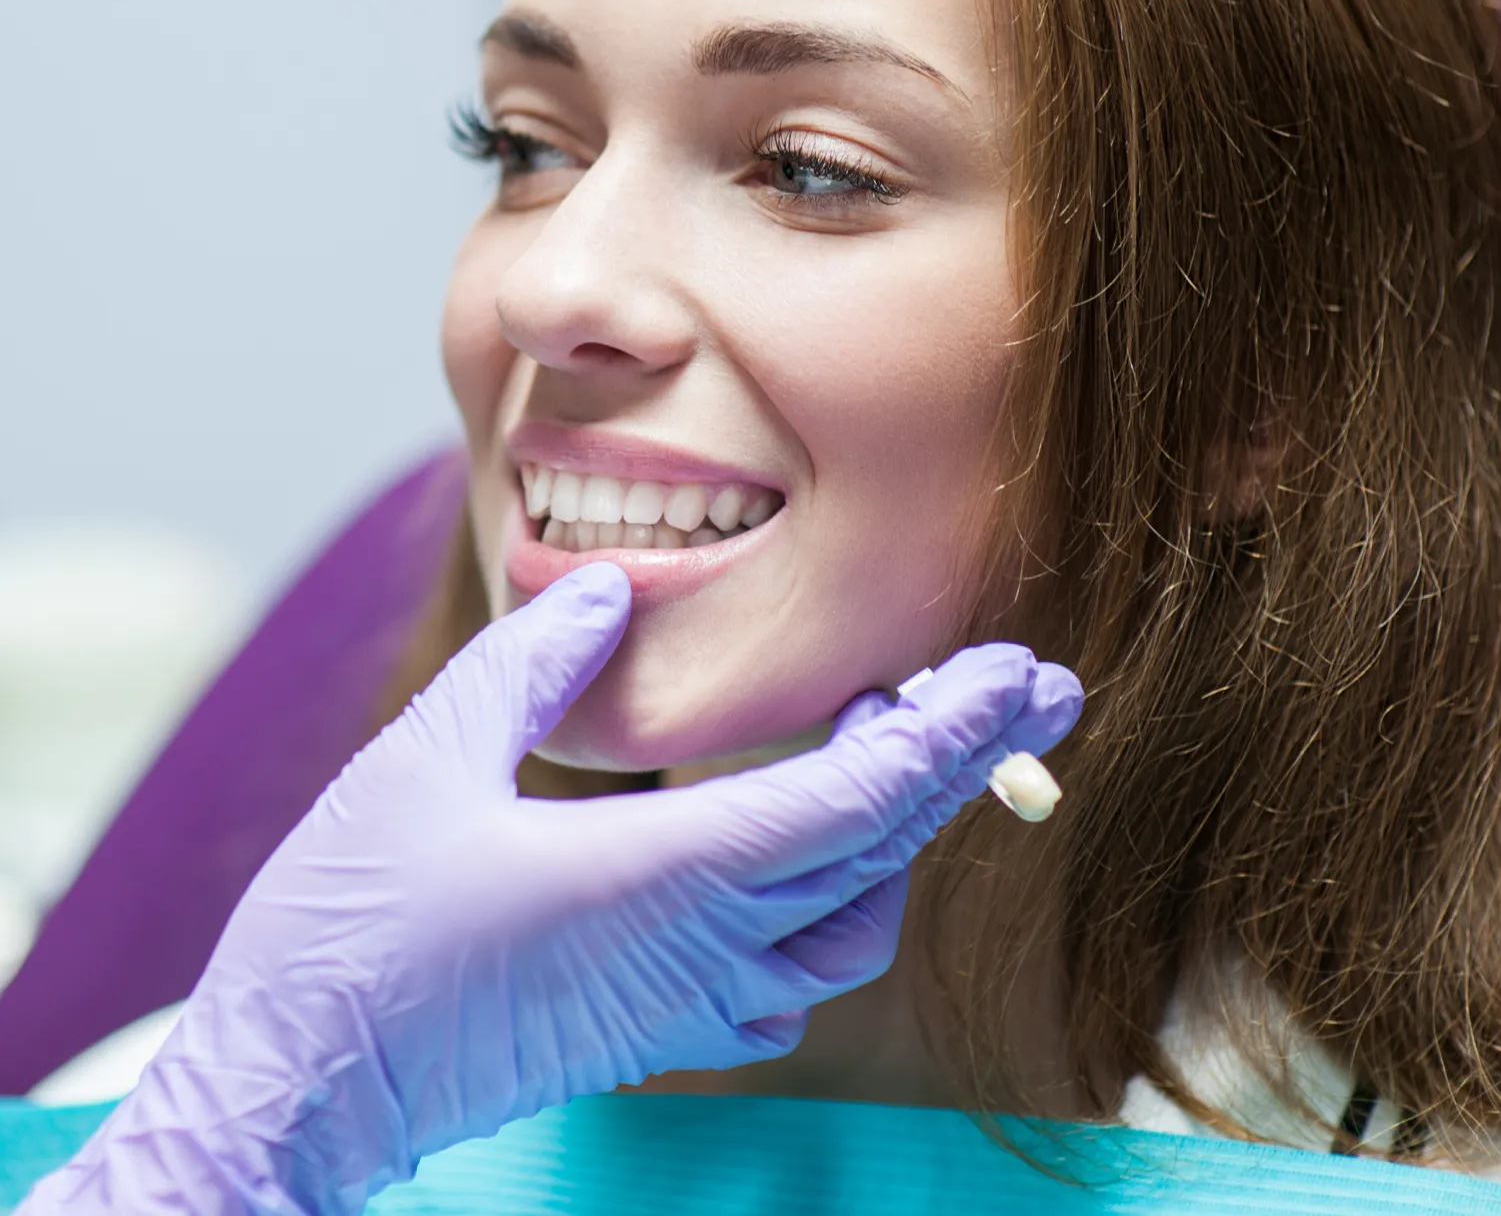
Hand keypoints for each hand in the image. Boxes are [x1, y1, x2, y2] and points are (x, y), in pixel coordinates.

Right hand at [23, 563, 1081, 1215]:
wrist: (296, 1088)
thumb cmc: (352, 930)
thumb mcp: (430, 757)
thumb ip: (535, 661)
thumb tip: (609, 589)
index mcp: (666, 875)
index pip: (857, 800)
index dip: (947, 731)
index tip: (1014, 673)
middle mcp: (701, 947)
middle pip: (880, 850)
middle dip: (964, 760)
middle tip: (1027, 684)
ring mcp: (687, 1002)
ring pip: (855, 922)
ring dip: (899, 830)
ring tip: (896, 740)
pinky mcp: (658, 1029)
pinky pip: (794, 971)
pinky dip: (836, 898)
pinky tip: (810, 852)